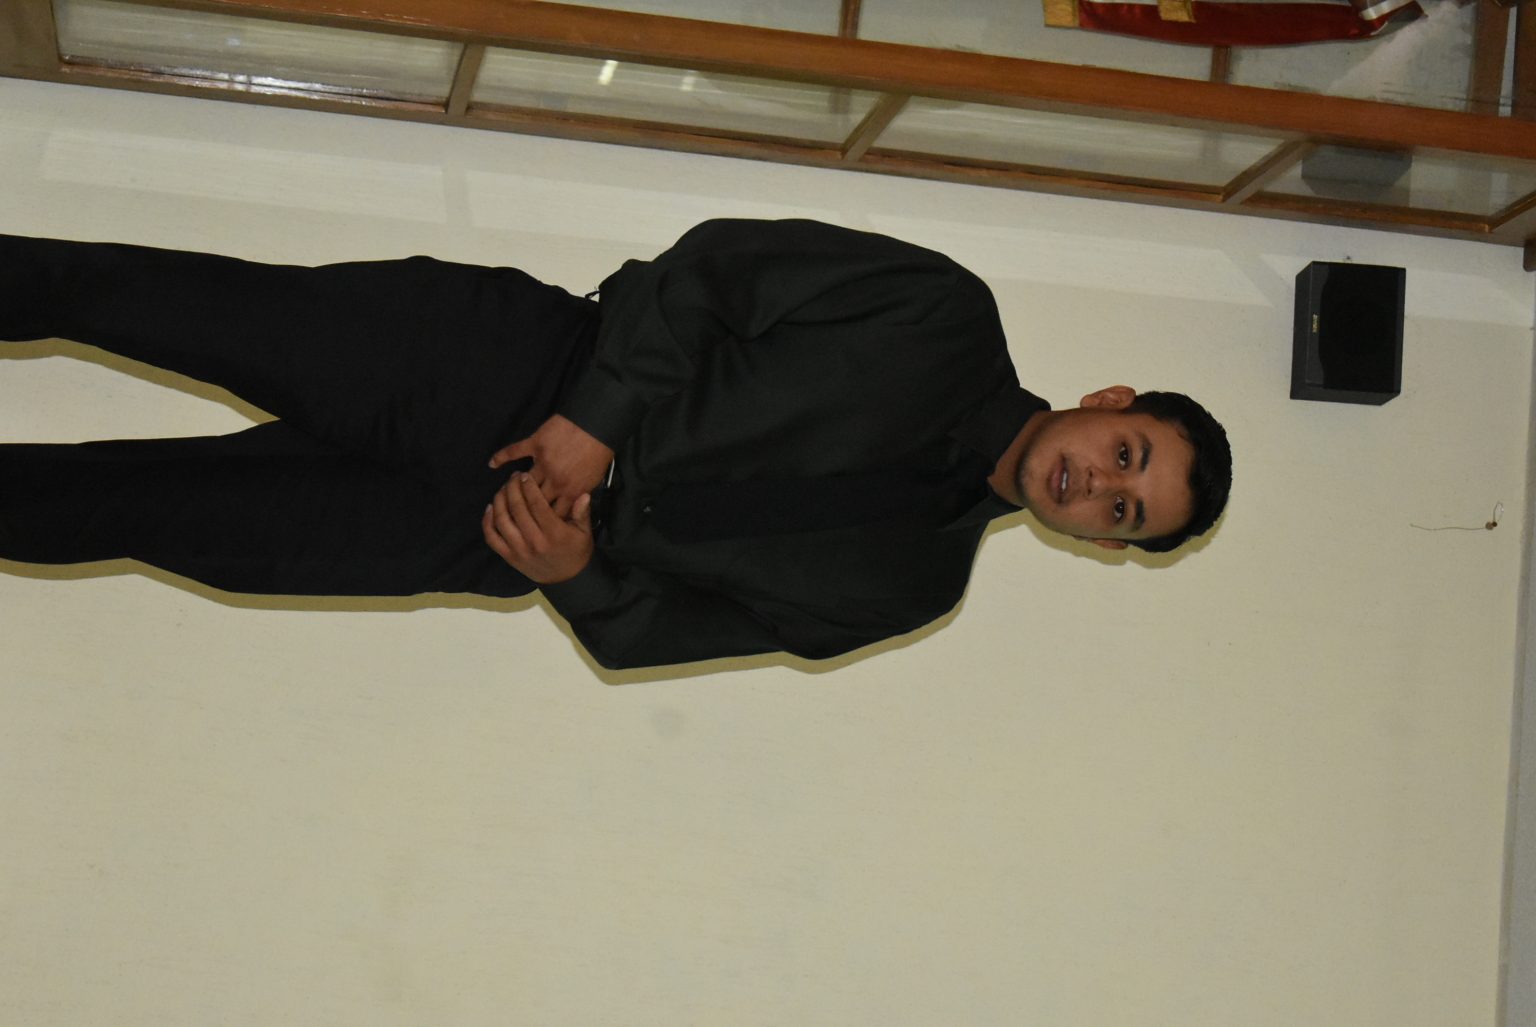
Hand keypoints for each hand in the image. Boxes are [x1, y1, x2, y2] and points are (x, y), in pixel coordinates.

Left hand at [482, 473, 594, 583]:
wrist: (566, 580)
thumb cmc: (576, 551)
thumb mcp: (584, 532)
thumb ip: (582, 512)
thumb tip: (584, 494)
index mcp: (554, 533)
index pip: (536, 504)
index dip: (528, 487)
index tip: (525, 475)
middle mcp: (534, 541)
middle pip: (517, 509)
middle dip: (513, 488)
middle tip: (513, 477)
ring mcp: (519, 550)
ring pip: (502, 520)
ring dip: (499, 501)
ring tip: (503, 489)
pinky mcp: (509, 557)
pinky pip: (492, 538)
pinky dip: (487, 521)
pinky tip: (490, 508)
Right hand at [489, 414, 612, 518]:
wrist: (597, 425)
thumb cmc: (600, 452)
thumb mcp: (594, 479)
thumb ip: (579, 495)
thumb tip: (568, 507)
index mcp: (571, 491)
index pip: (552, 514)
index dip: (543, 520)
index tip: (535, 524)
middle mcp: (555, 480)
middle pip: (534, 501)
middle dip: (525, 508)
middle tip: (516, 511)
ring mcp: (543, 462)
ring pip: (523, 482)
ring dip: (514, 487)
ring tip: (506, 491)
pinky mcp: (536, 444)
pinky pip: (514, 451)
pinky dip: (501, 457)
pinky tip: (492, 464)